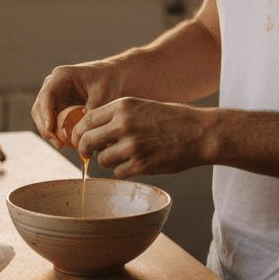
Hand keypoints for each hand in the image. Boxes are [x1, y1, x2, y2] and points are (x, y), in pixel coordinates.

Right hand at [30, 60, 124, 149]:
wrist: (114, 77)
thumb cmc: (110, 81)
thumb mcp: (103, 96)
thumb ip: (90, 114)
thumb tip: (80, 134)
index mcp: (62, 75)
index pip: (47, 95)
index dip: (45, 113)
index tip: (50, 130)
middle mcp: (54, 84)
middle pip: (39, 107)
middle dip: (45, 127)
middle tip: (57, 143)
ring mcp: (54, 95)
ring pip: (43, 116)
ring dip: (49, 132)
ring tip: (61, 145)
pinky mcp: (58, 106)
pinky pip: (52, 121)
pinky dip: (56, 132)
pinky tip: (65, 142)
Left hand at [74, 98, 207, 178]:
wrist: (200, 132)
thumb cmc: (171, 119)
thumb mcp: (141, 106)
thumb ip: (116, 117)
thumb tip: (89, 132)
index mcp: (122, 106)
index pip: (85, 120)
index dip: (78, 133)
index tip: (80, 140)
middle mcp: (124, 124)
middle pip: (87, 141)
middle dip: (85, 150)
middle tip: (90, 153)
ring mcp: (132, 145)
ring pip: (102, 159)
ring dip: (108, 161)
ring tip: (123, 156)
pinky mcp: (141, 164)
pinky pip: (118, 172)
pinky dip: (123, 171)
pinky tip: (135, 164)